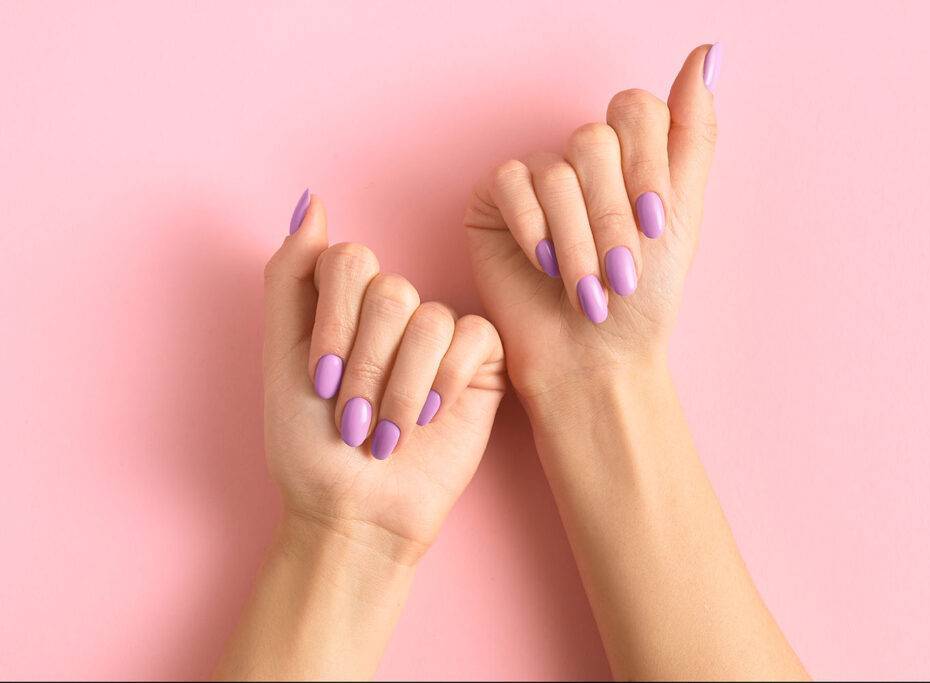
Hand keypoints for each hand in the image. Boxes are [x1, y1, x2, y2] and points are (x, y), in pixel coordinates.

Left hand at [263, 192, 504, 564]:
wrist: (356, 512)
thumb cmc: (309, 447)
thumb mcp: (279, 359)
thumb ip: (290, 278)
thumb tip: (312, 201)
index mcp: (344, 303)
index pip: (348, 259)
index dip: (335, 321)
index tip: (319, 381)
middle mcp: (394, 311)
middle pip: (390, 291)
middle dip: (366, 367)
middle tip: (352, 420)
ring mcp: (439, 334)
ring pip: (429, 318)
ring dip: (400, 389)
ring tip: (386, 435)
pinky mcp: (479, 361)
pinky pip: (472, 337)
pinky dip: (444, 383)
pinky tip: (430, 418)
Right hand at [464, 45, 718, 404]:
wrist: (594, 357)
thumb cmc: (641, 299)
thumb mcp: (682, 215)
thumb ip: (695, 134)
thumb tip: (709, 50)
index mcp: (631, 154)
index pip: (637, 111)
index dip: (645, 165)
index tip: (654, 223)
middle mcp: (583, 157)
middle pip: (595, 141)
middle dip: (611, 216)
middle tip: (620, 273)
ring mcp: (538, 174)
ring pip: (556, 170)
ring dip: (578, 239)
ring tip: (586, 290)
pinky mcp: (495, 198)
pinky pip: (511, 183)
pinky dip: (534, 229)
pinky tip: (544, 267)